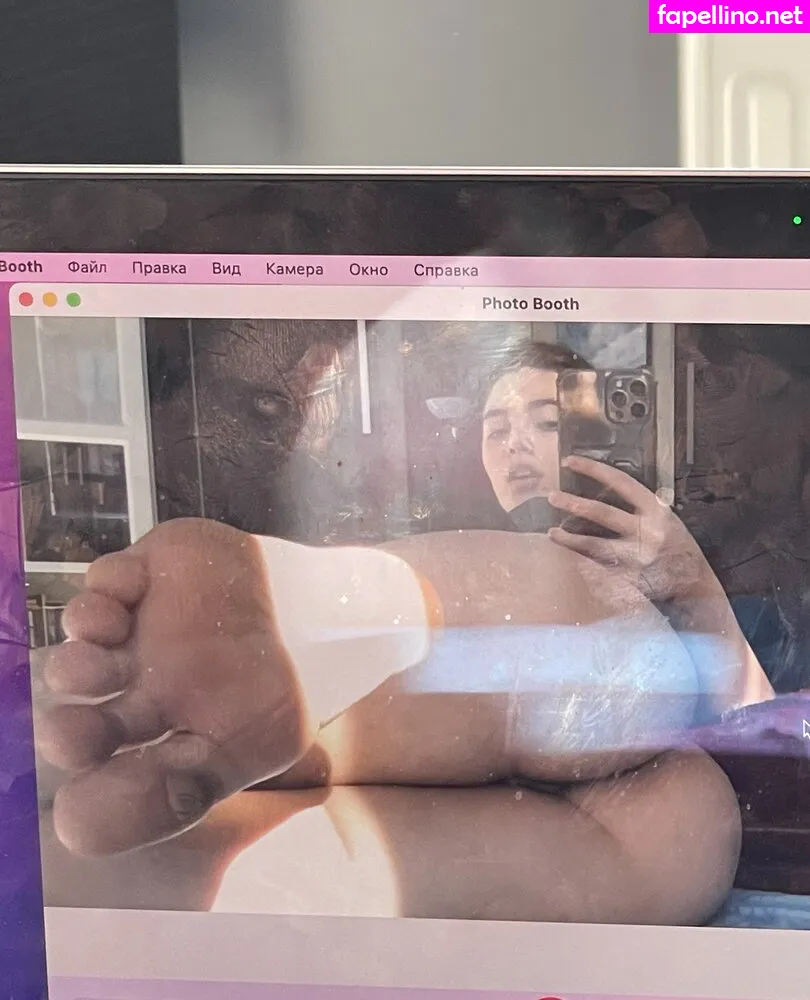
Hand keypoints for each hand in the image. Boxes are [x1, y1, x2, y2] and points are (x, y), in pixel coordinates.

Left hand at [547, 455, 708, 603]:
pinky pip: (599, 567)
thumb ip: (643, 506)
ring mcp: (637, 556)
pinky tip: (569, 557)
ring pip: (595, 544)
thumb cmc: (678, 547)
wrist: (696, 585)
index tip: (570, 461)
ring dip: (570, 539)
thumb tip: (607, 487)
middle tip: (552, 496)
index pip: (621, 482)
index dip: (594, 469)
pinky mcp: (630, 578)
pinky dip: (583, 562)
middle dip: (574, 504)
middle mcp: (647, 531)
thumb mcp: (668, 519)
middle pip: (603, 513)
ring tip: (551, 532)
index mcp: (656, 510)